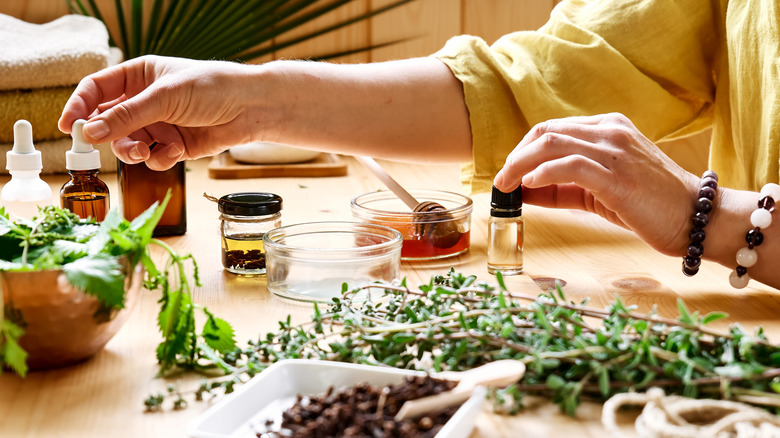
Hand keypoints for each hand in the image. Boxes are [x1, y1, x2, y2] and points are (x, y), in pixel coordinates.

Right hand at [58, 55, 265, 169]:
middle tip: (108, 146)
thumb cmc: (212, 87)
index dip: (80, 106)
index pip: (96, 90)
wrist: (251, 108)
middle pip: (109, 122)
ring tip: (146, 152)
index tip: (69, 127)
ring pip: (129, 145)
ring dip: (133, 151)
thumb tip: (91, 131)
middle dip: (108, 136)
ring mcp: (159, 124)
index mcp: (138, 76)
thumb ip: (128, 116)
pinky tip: (175, 152)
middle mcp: (145, 101)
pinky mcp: (175, 146)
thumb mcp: (165, 97)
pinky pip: (154, 158)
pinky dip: (160, 159)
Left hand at [493, 113, 699, 256]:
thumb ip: (564, 187)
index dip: (523, 151)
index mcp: (608, 128)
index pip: (552, 129)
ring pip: (551, 144)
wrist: (698, 219)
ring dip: (519, 165)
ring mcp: (614, 150)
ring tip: (505, 186)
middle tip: (500, 181)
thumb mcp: (601, 191)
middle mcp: (610, 131)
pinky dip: (542, 173)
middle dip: (515, 156)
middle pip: (545, 132)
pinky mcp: (617, 174)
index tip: (508, 174)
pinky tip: (528, 186)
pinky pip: (570, 164)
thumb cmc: (651, 206)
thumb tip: (522, 191)